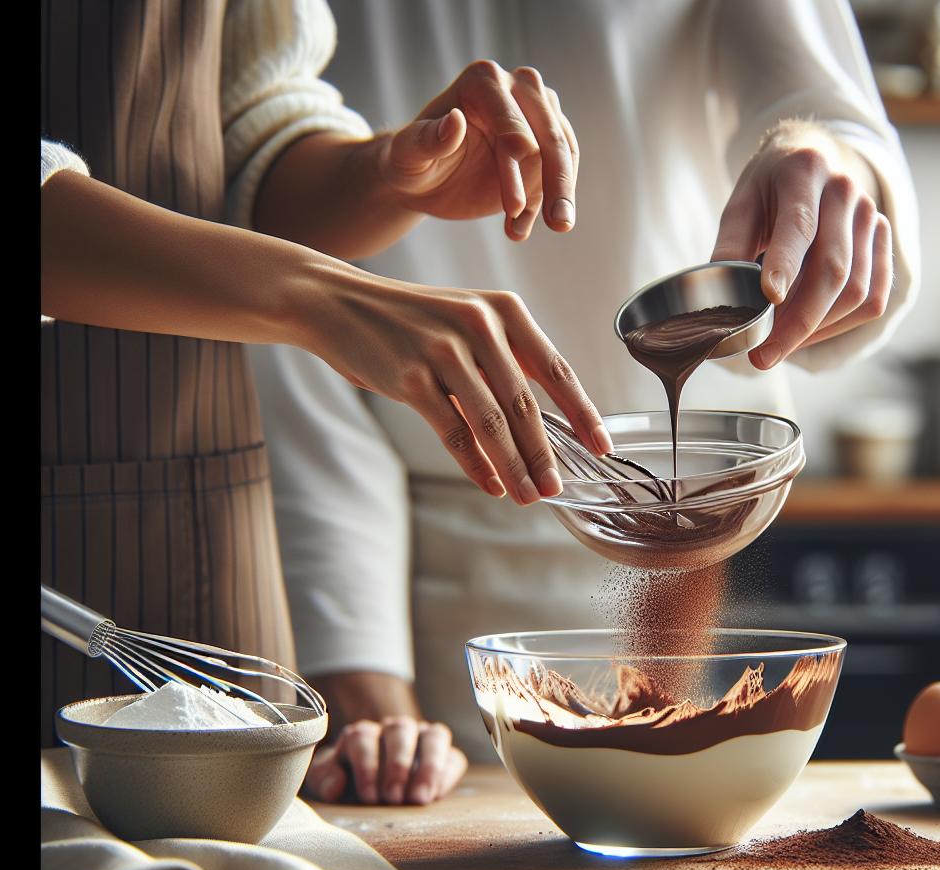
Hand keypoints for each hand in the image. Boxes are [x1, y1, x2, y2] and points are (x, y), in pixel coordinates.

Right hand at [292, 263, 611, 502]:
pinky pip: (453, 431)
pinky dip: (475, 464)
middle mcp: (479, 325)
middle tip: (557, 487)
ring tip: (528, 495)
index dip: (582, 412)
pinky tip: (491, 484)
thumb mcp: (467, 320)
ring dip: (514, 466)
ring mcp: (443, 350)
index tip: (601, 446)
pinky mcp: (410, 377)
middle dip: (544, 453)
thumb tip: (542, 423)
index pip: (556, 368)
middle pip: (524, 404)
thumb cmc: (411, 321)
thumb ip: (504, 361)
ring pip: (491, 423)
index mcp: (504, 309)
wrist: (338, 303)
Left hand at [303, 672, 467, 805]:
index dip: (366, 766)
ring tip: (420, 798)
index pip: (363, 738)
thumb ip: (324, 779)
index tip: (369, 797)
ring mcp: (424, 738)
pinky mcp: (446, 754)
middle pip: (401, 730)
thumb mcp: (327, 780)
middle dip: (398, 765)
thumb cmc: (347, 782)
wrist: (373, 786)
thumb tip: (336, 785)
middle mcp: (394, 729)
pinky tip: (436, 796)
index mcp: (362, 734)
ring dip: (428, 766)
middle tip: (394, 798)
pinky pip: (454, 757)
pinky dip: (447, 774)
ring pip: (434, 735)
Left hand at [379, 60, 578, 240]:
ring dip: (562, 195)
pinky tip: (522, 227)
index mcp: (482, 80)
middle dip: (556, 183)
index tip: (511, 207)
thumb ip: (428, 139)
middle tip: (558, 224)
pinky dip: (550, 201)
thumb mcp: (409, 156)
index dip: (515, 168)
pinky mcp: (550, 134)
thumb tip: (456, 122)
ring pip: (565, 151)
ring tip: (556, 227)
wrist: (428, 180)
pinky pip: (563, 169)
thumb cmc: (413, 162)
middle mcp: (517, 85)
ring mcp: (538, 108)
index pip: (511, 125)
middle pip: (549, 136)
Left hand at [711, 120, 894, 369]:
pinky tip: (809, 333)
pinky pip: (873, 299)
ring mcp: (871, 216)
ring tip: (779, 345)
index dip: (785, 265)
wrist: (811, 159)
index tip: (769, 300)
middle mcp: (845, 191)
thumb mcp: (741, 205)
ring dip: (817, 329)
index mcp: (804, 171)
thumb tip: (722, 300)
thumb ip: (730, 247)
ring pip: (856, 291)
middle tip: (763, 355)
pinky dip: (840, 326)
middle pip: (834, 269)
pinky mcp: (883, 242)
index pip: (800, 226)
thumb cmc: (770, 188)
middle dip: (798, 322)